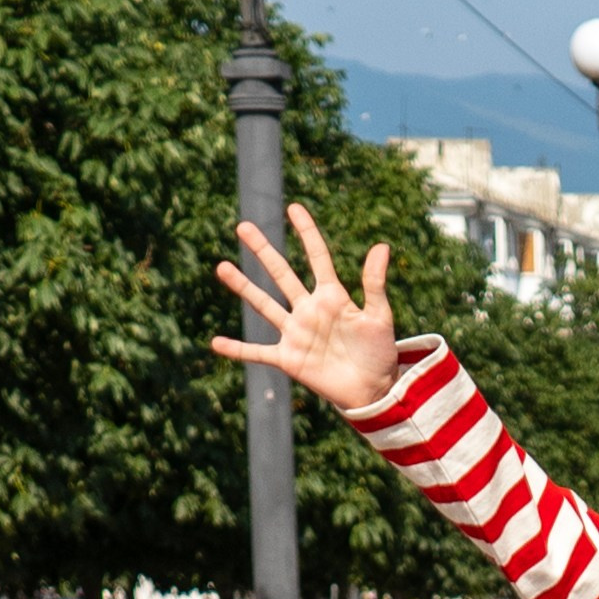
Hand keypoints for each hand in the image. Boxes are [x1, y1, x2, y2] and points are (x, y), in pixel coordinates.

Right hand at [211, 205, 397, 412]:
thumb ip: (374, 284)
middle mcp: (309, 310)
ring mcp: (296, 333)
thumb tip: (382, 246)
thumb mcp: (380, 316)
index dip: (307, 233)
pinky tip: (216, 343)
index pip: (317, 257)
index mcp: (332, 296)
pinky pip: (257, 353)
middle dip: (263, 250)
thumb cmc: (379, 353)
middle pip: (282, 274)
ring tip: (222, 267)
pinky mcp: (289, 359)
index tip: (293, 208)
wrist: (374, 390)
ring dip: (244, 286)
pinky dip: (237, 349)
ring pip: (264, 305)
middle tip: (244, 226)